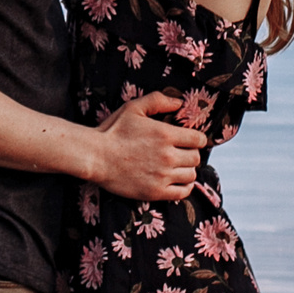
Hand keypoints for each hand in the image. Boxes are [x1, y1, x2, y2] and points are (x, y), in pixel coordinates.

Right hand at [88, 91, 208, 203]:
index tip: (189, 140)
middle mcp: (168, 156)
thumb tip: (179, 102)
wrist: (95, 157)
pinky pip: (183, 192)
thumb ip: (157, 100)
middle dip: (190, 154)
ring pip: (191, 175)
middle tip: (180, 153)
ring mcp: (162, 175)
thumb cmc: (112, 131)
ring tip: (176, 167)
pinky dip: (184, 187)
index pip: (198, 139)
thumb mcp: (133, 108)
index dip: (196, 138)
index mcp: (165, 134)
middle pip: (196, 158)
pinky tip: (176, 181)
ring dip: (186, 170)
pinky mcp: (156, 191)